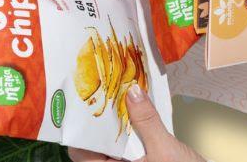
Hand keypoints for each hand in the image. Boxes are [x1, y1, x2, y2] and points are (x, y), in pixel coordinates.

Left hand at [68, 83, 205, 161]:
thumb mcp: (165, 151)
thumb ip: (147, 122)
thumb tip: (133, 93)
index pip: (81, 153)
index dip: (80, 129)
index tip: (84, 104)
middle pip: (95, 147)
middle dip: (100, 121)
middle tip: (104, 93)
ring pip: (112, 147)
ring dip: (117, 125)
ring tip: (121, 100)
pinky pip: (128, 150)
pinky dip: (131, 133)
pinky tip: (138, 117)